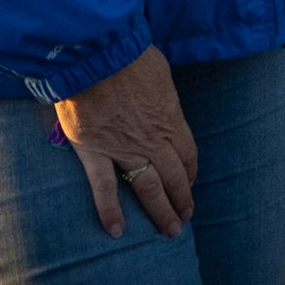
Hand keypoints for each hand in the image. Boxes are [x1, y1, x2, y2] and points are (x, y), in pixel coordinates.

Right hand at [55, 46, 198, 238]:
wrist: (98, 52)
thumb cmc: (130, 55)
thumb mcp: (160, 73)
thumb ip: (163, 95)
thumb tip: (161, 101)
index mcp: (171, 119)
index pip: (188, 154)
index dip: (190, 172)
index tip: (190, 184)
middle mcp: (153, 139)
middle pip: (174, 176)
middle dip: (182, 199)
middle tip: (184, 219)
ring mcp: (124, 147)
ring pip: (148, 186)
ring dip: (161, 210)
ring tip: (169, 231)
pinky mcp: (94, 150)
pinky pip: (103, 186)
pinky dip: (110, 210)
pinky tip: (116, 231)